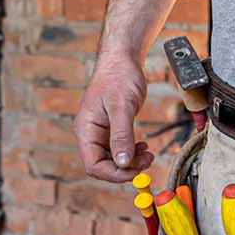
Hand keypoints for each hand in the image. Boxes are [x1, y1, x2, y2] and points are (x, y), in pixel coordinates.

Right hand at [75, 54, 155, 181]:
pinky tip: (143, 147)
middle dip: (125, 168)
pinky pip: (119, 149)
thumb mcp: (122, 106)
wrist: (122, 60)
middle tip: (147, 161)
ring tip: (148, 153)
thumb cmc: (118, 77)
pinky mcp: (111, 129)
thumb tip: (123, 163)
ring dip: (131, 162)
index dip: (114, 173)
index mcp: (86, 130)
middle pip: (103, 166)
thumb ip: (121, 136)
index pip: (93, 165)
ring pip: (113, 159)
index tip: (135, 171)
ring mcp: (100, 132)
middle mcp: (90, 134)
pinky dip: (132, 152)